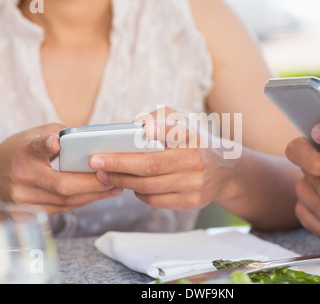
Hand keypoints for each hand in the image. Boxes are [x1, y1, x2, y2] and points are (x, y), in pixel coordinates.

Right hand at [0, 124, 121, 212]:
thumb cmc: (18, 153)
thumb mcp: (32, 135)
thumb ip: (59, 133)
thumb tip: (91, 138)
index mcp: (22, 152)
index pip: (33, 148)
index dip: (45, 146)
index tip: (55, 141)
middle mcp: (21, 177)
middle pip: (61, 185)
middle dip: (93, 183)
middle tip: (115, 177)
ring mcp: (23, 199)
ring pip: (65, 201)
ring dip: (93, 195)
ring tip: (115, 187)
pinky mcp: (28, 214)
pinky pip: (62, 209)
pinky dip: (82, 201)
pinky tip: (98, 195)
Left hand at [88, 108, 235, 209]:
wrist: (223, 170)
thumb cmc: (194, 143)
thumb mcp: (184, 123)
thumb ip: (161, 118)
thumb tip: (135, 126)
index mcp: (193, 136)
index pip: (177, 131)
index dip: (161, 130)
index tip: (145, 130)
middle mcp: (196, 160)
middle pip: (151, 166)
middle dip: (119, 165)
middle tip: (96, 162)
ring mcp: (195, 184)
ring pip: (150, 186)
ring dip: (122, 181)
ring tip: (104, 175)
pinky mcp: (192, 201)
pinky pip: (156, 200)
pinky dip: (138, 193)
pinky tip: (129, 186)